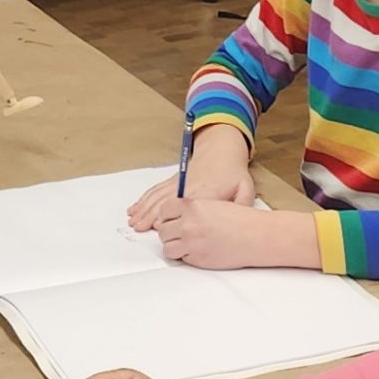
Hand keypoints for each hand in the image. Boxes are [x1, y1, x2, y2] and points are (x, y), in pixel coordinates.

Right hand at [129, 134, 254, 226]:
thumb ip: (242, 206)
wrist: (222, 151)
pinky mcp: (172, 181)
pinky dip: (144, 200)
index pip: (186, 206)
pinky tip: (135, 209)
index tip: (160, 228)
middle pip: (166, 202)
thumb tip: (237, 221)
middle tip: (139, 227)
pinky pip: (155, 191)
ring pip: (157, 197)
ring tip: (133, 221)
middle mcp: (188, 187)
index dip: (172, 218)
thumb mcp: (245, 188)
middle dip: (151, 216)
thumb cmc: (233, 172)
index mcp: (205, 191)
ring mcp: (178, 183)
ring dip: (144, 209)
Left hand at [138, 197, 315, 270]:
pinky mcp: (197, 258)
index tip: (173, 219)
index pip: (164, 210)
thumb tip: (176, 217)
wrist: (257, 236)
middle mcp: (189, 224)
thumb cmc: (241, 220)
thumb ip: (193, 209)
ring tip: (189, 244)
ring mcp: (192, 242)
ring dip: (175, 246)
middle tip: (183, 234)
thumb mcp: (213, 205)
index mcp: (193, 206)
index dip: (168, 216)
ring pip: (168, 247)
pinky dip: (186, 256)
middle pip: (163, 230)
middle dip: (171, 233)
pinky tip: (199, 250)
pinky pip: (181, 258)